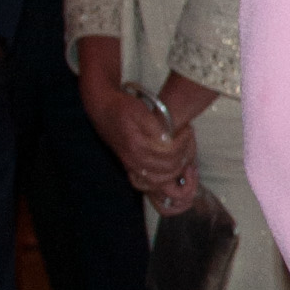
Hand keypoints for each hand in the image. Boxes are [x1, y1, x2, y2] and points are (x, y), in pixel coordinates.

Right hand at [82, 59, 192, 198]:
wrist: (101, 109)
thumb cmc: (121, 107)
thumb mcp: (139, 109)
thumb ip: (154, 126)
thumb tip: (169, 141)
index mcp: (136, 144)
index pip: (168, 152)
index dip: (183, 142)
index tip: (187, 130)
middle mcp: (133, 159)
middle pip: (167, 168)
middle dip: (183, 156)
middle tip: (188, 142)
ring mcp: (131, 165)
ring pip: (160, 180)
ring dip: (176, 170)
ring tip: (183, 154)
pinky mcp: (131, 167)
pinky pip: (150, 183)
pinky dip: (164, 179)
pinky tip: (172, 167)